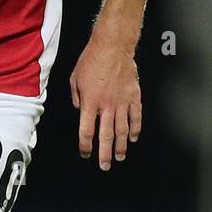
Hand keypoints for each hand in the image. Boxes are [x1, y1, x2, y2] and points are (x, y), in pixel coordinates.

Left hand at [69, 33, 141, 169]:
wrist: (113, 46)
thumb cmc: (92, 60)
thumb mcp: (75, 79)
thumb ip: (76, 97)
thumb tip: (80, 110)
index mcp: (90, 102)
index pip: (87, 131)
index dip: (85, 145)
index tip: (85, 153)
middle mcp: (107, 105)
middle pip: (106, 136)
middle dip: (104, 153)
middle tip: (105, 165)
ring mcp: (122, 102)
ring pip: (122, 130)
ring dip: (121, 145)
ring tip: (120, 156)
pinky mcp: (134, 96)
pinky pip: (136, 117)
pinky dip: (135, 129)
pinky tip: (133, 138)